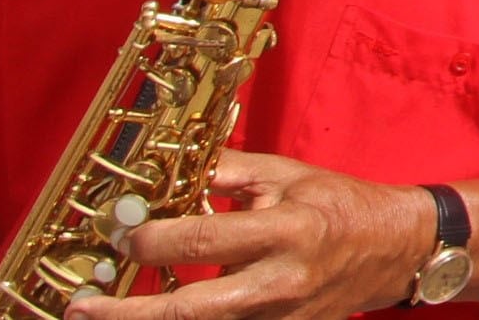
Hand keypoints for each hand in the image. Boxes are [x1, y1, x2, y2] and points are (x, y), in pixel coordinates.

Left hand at [83, 153, 429, 319]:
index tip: (121, 235)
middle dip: (127, 312)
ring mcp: (280, 317)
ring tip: (101, 316)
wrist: (396, 248)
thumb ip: (226, 173)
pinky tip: (155, 317)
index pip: (202, 240)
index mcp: (285, 230)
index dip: (151, 240)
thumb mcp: (286, 175)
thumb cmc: (338, 204)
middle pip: (188, 309)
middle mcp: (280, 282)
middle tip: (82, 306)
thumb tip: (167, 172)